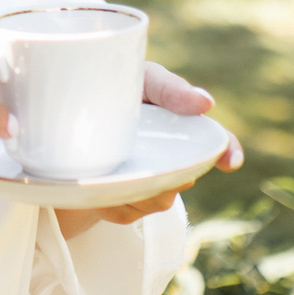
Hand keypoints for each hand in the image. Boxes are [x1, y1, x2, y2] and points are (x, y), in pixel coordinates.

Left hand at [59, 63, 244, 236]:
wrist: (63, 120)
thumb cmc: (112, 91)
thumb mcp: (138, 81)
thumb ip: (169, 88)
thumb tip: (206, 104)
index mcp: (181, 129)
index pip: (217, 142)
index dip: (228, 150)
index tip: (229, 161)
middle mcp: (172, 161)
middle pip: (184, 178)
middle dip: (166, 171)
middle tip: (136, 151)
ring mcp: (150, 188)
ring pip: (157, 200)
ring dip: (136, 184)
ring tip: (109, 160)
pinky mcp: (125, 208)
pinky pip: (127, 213)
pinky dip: (111, 198)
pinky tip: (101, 181)